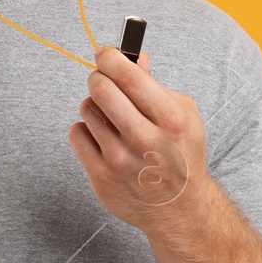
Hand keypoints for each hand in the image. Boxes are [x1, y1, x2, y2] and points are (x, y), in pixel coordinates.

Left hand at [68, 45, 210, 233]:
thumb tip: (133, 56)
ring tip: (111, 117)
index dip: (111, 56)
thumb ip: (156, 84)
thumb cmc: (182, 154)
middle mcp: (145, 139)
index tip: (106, 53)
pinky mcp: (100, 176)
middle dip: (99, 77)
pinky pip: (76, 133)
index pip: (128, 75)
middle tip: (103, 80)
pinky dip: (86, 129)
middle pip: (101, 88)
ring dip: (95, 106)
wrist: (179, 209)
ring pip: (87, 109)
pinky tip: (103, 137)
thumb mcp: (184, 115)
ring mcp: (120, 160)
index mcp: (171, 120)